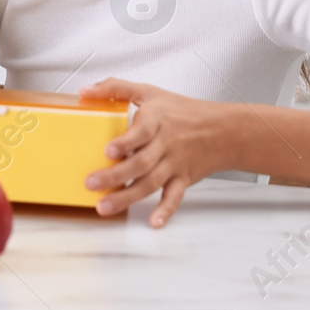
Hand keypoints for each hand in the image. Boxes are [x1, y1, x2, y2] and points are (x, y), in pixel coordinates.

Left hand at [80, 78, 235, 227]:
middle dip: (115, 175)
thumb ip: (115, 88)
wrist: (225, 131)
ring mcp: (175, 164)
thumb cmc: (183, 110)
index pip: (141, 132)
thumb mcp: (149, 91)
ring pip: (150, 183)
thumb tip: (84, 91)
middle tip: (91, 184)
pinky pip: (174, 196)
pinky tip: (153, 222)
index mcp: (156, 121)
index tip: (108, 150)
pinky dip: (165, 210)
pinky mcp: (183, 179)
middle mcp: (165, 145)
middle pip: (141, 163)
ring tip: (105, 207)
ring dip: (127, 197)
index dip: (125, 142)